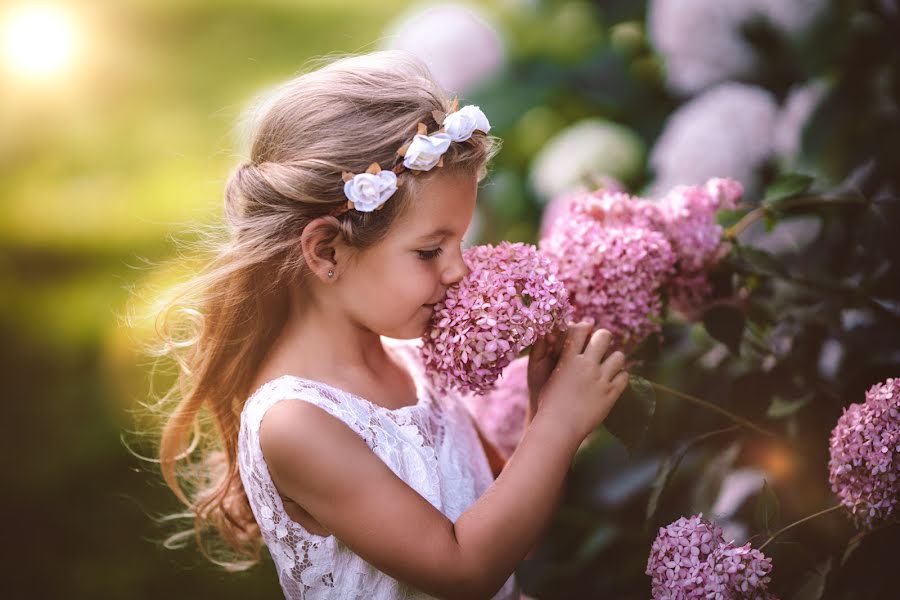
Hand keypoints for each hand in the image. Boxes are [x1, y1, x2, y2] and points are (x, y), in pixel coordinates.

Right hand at [534, 320, 628, 441]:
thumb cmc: (548, 403)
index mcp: (569, 359)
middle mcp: (587, 366)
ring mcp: (601, 379)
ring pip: (619, 356)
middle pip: (603, 336)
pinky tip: (612, 382)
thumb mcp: (548, 377)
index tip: (587, 330)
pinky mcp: (611, 394)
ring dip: (614, 359)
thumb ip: (557, 359)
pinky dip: (620, 378)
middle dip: (603, 337)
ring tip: (609, 366)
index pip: (580, 329)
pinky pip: (624, 377)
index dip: (585, 326)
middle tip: (601, 345)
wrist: (559, 427)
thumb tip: (554, 342)